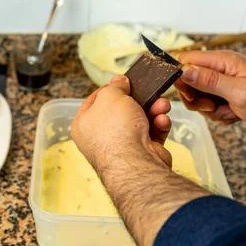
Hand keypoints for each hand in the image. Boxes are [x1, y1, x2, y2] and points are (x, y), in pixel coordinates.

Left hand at [71, 75, 208, 245]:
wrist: (136, 163)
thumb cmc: (116, 131)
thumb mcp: (111, 96)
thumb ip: (115, 86)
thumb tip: (119, 82)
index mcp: (83, 125)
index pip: (95, 101)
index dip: (110, 89)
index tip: (123, 82)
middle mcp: (100, 138)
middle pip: (122, 110)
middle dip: (139, 100)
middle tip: (148, 91)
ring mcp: (122, 148)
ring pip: (140, 120)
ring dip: (153, 110)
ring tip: (161, 105)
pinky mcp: (142, 154)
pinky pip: (152, 133)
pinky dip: (159, 125)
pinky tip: (162, 121)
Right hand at [174, 50, 245, 126]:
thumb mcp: (239, 91)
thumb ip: (210, 81)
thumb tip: (185, 71)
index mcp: (221, 61)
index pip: (186, 60)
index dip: (182, 78)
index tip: (192, 94)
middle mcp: (218, 68)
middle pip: (188, 82)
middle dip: (196, 99)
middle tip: (214, 106)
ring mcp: (220, 81)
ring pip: (197, 97)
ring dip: (209, 109)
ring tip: (229, 110)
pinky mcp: (222, 92)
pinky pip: (208, 105)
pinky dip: (218, 113)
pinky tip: (233, 113)